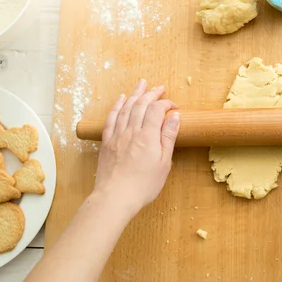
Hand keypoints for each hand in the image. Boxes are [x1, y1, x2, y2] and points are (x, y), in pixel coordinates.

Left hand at [93, 79, 179, 214]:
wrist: (115, 197)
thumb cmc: (143, 185)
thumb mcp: (164, 163)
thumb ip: (168, 137)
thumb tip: (174, 117)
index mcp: (148, 136)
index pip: (157, 110)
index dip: (166, 104)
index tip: (174, 107)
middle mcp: (131, 131)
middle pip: (141, 105)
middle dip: (151, 93)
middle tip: (159, 88)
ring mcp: (117, 135)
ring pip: (126, 108)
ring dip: (134, 94)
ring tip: (141, 84)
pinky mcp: (107, 142)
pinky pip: (111, 118)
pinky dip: (117, 106)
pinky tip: (120, 99)